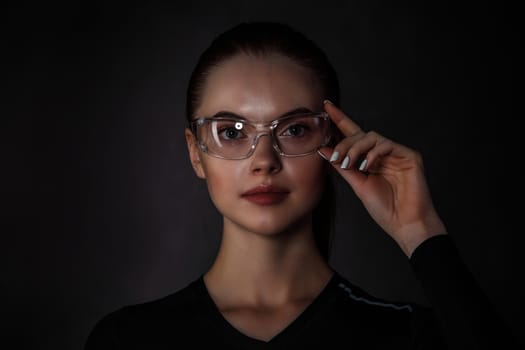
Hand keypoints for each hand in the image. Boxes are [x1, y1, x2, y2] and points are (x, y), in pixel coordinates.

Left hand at [319, 101, 446, 256]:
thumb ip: (343, 167)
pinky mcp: (409, 156)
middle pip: (360, 135)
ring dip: (356, 148)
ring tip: (350, 163)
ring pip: (372, 137)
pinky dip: (373, 154)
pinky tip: (367, 166)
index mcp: (369, 160)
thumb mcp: (358, 185)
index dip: (340, 119)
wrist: (404, 224)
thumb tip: (324, 150)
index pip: (353, 135)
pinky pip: (387, 145)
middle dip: (345, 144)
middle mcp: (382, 154)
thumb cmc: (385, 209)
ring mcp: (396, 154)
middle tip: (336, 158)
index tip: (326, 106)